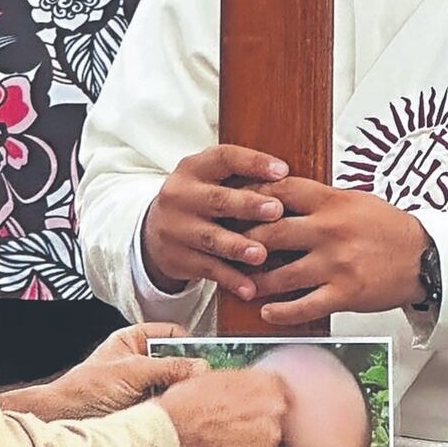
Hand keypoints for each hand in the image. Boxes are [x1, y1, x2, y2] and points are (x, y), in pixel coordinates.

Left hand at [49, 323, 208, 417]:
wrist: (66, 419)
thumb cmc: (85, 389)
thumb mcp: (131, 371)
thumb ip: (167, 368)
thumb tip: (199, 367)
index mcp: (134, 341)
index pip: (172, 334)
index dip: (190, 343)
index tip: (209, 355)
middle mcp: (141, 361)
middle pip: (177, 361)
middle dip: (190, 371)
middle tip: (206, 380)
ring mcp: (143, 386)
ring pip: (175, 385)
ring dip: (183, 393)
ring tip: (194, 398)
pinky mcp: (145, 408)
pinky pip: (169, 405)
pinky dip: (176, 409)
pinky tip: (182, 412)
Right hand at [142, 145, 288, 297]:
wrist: (156, 231)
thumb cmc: (200, 201)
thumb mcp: (210, 180)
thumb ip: (241, 178)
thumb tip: (292, 180)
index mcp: (193, 168)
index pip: (224, 158)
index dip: (253, 163)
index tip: (283, 171)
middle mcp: (180, 195)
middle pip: (216, 199)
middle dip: (247, 206)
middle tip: (276, 211)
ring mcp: (175, 228)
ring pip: (210, 238)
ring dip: (237, 247)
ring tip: (260, 254)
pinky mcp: (177, 257)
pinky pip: (207, 269)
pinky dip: (230, 279)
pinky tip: (250, 288)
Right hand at [157, 369, 288, 446]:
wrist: (171, 431)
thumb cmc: (186, 404)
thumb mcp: (217, 378)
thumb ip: (242, 383)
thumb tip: (246, 390)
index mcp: (267, 382)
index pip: (281, 392)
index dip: (264, 403)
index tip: (255, 410)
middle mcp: (276, 407)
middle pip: (280, 418)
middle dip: (262, 424)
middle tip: (240, 427)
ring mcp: (271, 436)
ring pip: (272, 443)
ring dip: (257, 445)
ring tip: (230, 442)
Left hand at [244, 177, 429, 325]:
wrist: (425, 258)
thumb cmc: (387, 228)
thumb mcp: (354, 200)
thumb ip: (318, 199)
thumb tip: (278, 192)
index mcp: (331, 202)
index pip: (281, 191)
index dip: (251, 194)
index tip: (231, 202)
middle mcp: (330, 230)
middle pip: (271, 233)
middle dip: (242, 242)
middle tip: (224, 248)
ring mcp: (336, 263)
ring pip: (281, 274)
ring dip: (255, 281)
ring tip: (240, 283)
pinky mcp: (345, 293)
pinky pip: (305, 306)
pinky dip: (281, 312)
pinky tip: (266, 312)